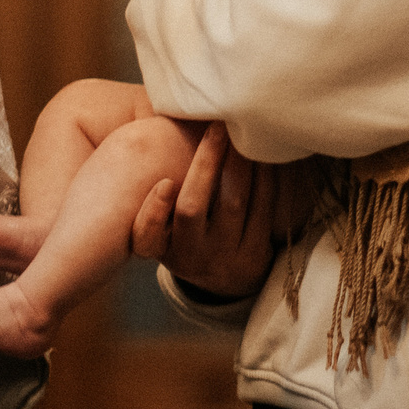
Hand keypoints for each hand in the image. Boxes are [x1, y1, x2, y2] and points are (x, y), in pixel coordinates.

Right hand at [130, 122, 281, 300]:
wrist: (229, 281)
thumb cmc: (192, 239)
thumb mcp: (166, 233)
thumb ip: (155, 203)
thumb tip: (144, 137)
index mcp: (164, 248)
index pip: (147, 235)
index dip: (152, 212)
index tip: (164, 183)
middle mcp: (191, 255)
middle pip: (192, 208)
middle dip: (205, 163)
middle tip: (216, 127)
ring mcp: (224, 256)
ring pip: (232, 203)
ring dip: (238, 163)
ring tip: (242, 133)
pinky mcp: (256, 253)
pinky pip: (261, 209)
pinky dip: (263, 178)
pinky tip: (263, 157)